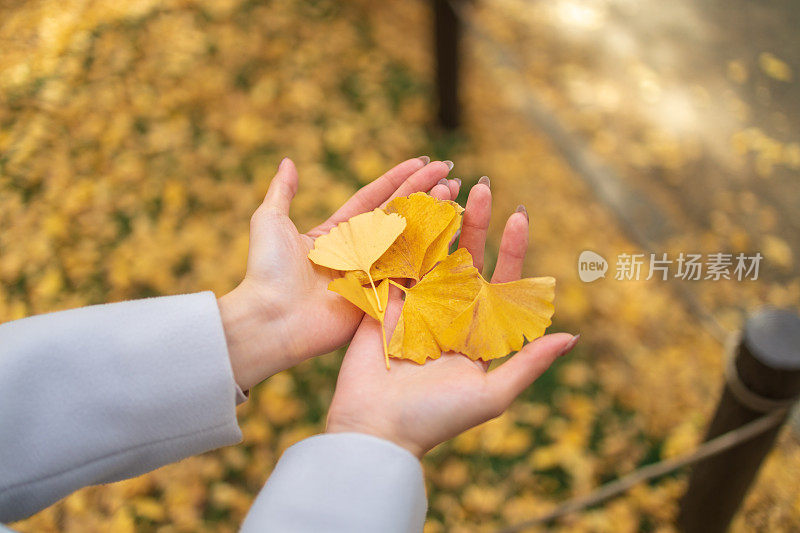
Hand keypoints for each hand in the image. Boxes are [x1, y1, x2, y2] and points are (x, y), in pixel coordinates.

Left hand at [218, 157, 457, 390]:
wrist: (271, 318)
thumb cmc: (268, 271)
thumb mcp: (270, 222)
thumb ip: (282, 192)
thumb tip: (288, 162)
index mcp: (335, 234)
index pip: (373, 198)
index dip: (398, 179)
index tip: (422, 161)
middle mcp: (358, 253)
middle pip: (397, 215)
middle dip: (424, 192)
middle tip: (451, 171)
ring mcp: (372, 275)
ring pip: (410, 239)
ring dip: (433, 214)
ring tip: (455, 191)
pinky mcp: (381, 298)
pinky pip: (411, 271)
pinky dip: (433, 251)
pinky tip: (453, 229)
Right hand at [326, 178, 578, 457]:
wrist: (375, 430)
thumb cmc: (436, 419)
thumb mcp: (491, 395)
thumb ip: (528, 364)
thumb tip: (573, 336)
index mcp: (478, 330)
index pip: (501, 282)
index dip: (511, 249)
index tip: (520, 216)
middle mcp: (449, 312)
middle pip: (467, 258)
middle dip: (476, 223)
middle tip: (482, 188)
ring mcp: (415, 305)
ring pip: (431, 253)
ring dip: (439, 221)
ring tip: (447, 186)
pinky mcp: (383, 303)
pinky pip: (395, 263)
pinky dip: (403, 235)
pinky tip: (411, 208)